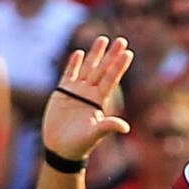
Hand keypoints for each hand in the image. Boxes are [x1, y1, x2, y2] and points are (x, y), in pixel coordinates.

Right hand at [41, 36, 133, 166]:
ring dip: (95, 54)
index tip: (128, 53)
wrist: (61, 149)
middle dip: (111, 55)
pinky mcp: (62, 92)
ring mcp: (77, 91)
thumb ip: (107, 127)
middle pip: (102, 70)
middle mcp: (90, 93)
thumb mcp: (94, 135)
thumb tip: (126, 127)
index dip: (119, 66)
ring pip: (88, 68)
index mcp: (99, 101)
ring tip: (103, 39)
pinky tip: (79, 53)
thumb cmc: (79, 145)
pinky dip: (74, 64)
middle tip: (121, 40)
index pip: (111, 80)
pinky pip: (69, 74)